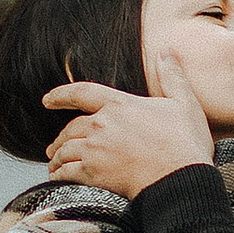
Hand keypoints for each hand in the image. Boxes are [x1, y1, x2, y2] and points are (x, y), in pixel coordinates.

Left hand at [43, 44, 214, 198]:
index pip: (82, 93)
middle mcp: (102, 124)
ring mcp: (95, 149)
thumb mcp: (185, 104)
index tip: (48, 100)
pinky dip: (59, 174)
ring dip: (57, 157)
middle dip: (61, 137)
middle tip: (55, 146)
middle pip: (71, 127)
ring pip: (65, 150)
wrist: (179, 180)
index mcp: (120, 105)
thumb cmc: (185, 144)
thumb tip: (167, 52)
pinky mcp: (93, 173)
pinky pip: (66, 172)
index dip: (61, 95)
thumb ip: (172, 77)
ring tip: (55, 163)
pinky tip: (58, 177)